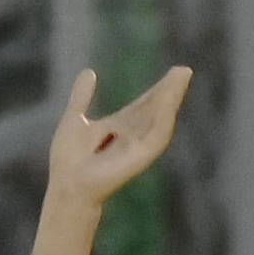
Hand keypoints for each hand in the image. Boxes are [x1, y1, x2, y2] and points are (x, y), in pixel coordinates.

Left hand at [47, 66, 191, 205]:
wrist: (69, 184)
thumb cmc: (69, 159)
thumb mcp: (75, 118)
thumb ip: (82, 96)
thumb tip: (89, 72)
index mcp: (120, 127)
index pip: (144, 104)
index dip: (157, 89)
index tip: (173, 73)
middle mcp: (133, 136)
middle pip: (156, 109)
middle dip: (170, 90)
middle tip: (184, 70)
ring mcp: (139, 146)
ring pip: (161, 119)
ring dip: (171, 99)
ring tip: (180, 78)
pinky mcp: (141, 156)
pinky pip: (157, 134)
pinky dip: (164, 116)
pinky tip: (169, 99)